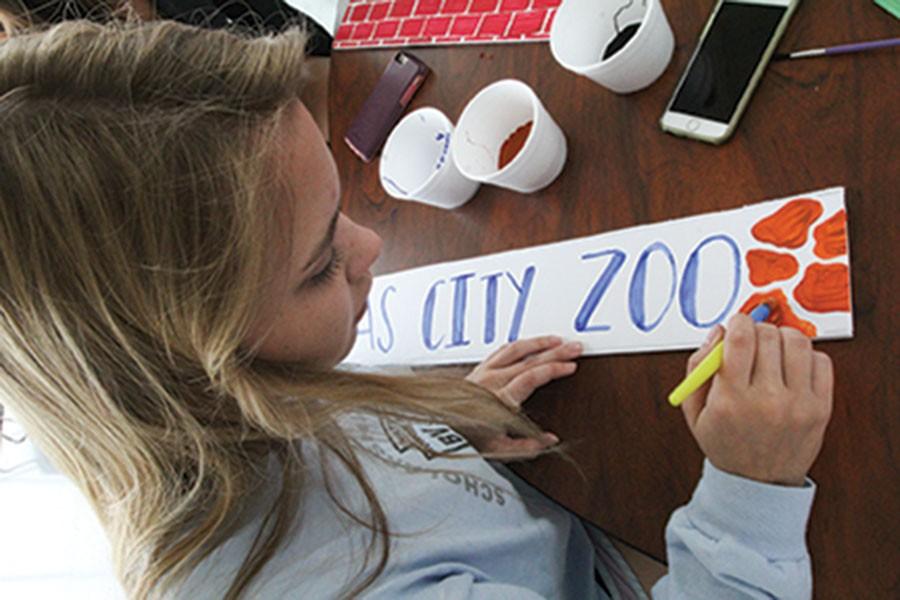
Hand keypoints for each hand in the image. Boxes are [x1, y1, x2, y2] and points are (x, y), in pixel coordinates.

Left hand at [465, 336, 581, 455]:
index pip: (531, 377)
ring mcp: (484, 372)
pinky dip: (520, 345)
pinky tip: (529, 343)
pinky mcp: (478, 369)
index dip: (553, 369)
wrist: (439, 429)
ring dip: (538, 343)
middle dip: (555, 352)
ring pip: (515, 350)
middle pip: (529, 360)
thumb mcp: (499, 450)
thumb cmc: (467, 439)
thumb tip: (551, 440)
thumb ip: (527, 445)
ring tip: (557, 340)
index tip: (570, 366)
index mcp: (500, 399)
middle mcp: (492, 381)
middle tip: (575, 347)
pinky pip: (502, 350)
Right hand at [682, 314, 833, 485]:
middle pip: (768, 336)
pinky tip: (792, 368)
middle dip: (757, 330)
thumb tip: (719, 331)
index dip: (738, 322)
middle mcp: (767, 400)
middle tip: (752, 341)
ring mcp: (798, 404)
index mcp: (731, 399)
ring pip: (797, 342)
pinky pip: (821, 361)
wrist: (758, 484)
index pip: (740, 339)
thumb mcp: (695, 410)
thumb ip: (697, 366)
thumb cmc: (725, 443)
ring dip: (782, 338)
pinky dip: (806, 355)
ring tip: (773, 352)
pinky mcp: (821, 408)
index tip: (736, 324)